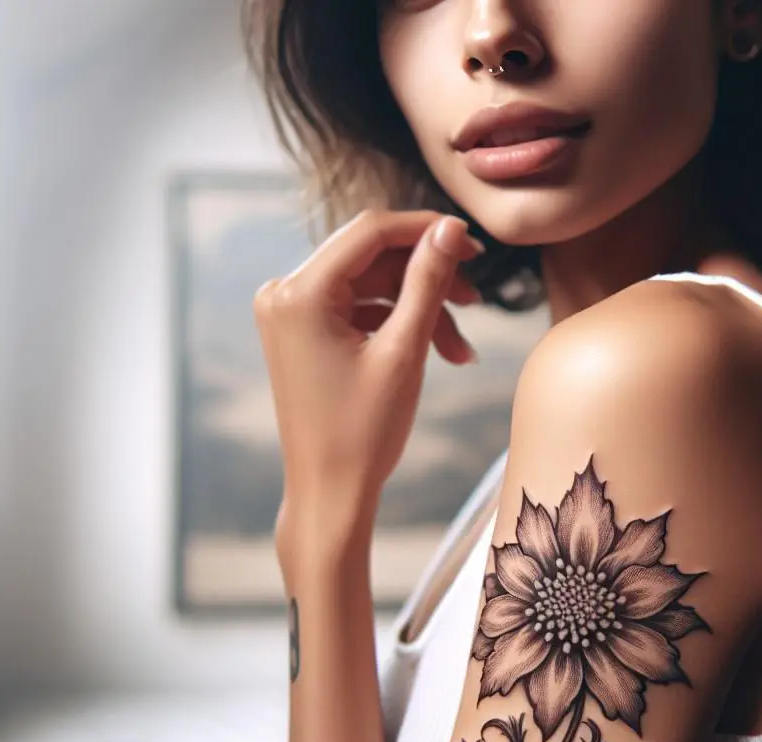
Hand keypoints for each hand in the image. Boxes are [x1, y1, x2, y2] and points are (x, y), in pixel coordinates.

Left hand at [254, 210, 484, 564]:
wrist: (329, 492)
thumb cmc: (363, 433)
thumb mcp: (404, 351)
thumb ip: (427, 282)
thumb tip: (450, 229)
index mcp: (299, 293)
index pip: (369, 231)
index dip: (425, 231)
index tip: (473, 244)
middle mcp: (284, 293)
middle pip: (370, 257)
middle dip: (426, 276)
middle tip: (477, 299)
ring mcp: (289, 313)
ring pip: (370, 285)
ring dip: (419, 307)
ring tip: (461, 349)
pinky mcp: (302, 331)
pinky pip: (357, 308)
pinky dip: (396, 323)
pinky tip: (436, 352)